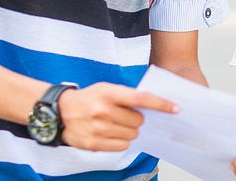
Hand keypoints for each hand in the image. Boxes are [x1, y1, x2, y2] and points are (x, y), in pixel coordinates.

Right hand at [57, 82, 176, 150]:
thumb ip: (128, 95)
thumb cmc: (89, 99)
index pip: (141, 99)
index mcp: (108, 93)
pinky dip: (122, 141)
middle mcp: (102, 111)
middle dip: (138, 120)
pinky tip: (112, 134)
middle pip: (138, 121)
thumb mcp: (106, 89)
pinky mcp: (93, 144)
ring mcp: (97, 129)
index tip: (175, 108)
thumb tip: (154, 105)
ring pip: (132, 135)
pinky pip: (122, 146)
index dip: (161, 104)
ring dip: (130, 131)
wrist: (59, 112)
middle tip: (127, 116)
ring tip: (117, 125)